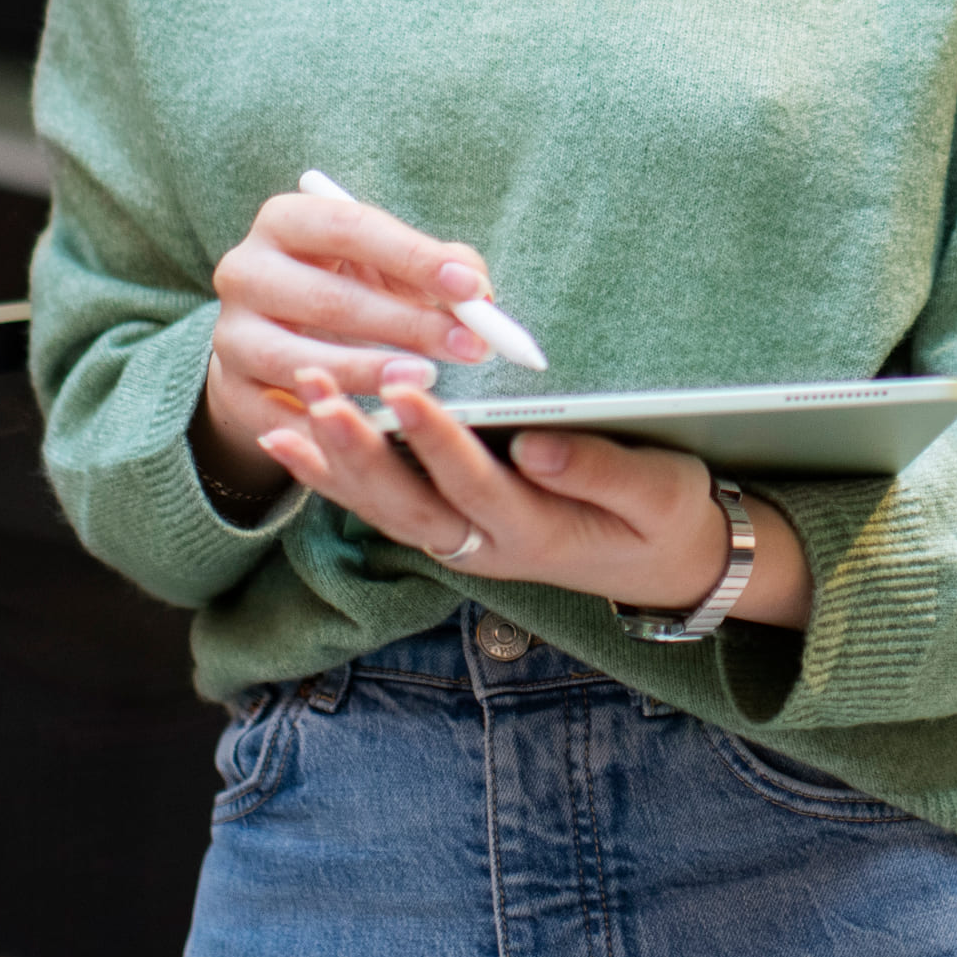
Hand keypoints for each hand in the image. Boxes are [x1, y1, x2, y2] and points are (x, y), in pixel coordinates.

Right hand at [195, 189, 498, 495]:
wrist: (279, 334)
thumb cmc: (353, 287)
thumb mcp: (391, 266)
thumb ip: (441, 270)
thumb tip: (480, 298)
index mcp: (286, 221)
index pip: (350, 229)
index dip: (414, 257)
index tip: (470, 287)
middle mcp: (245, 271)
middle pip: (327, 299)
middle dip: (406, 324)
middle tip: (470, 346)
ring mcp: (230, 333)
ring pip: (297, 360)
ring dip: (366, 373)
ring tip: (425, 380)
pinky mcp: (229, 390)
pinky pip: (277, 418)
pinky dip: (325, 429)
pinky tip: (373, 433)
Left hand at [258, 367, 812, 626]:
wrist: (668, 568)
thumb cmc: (668, 519)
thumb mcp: (660, 494)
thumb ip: (600, 471)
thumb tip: (535, 443)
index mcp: (538, 532)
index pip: (475, 482)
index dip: (435, 437)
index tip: (401, 388)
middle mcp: (486, 546)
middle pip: (407, 502)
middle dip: (358, 448)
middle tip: (317, 393)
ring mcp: (462, 543)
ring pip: (383, 509)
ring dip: (333, 462)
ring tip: (288, 411)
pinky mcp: (451, 529)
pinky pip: (381, 507)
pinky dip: (334, 477)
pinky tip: (292, 440)